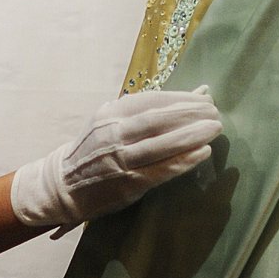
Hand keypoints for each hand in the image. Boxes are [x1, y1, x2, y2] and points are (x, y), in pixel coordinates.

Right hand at [10, 87, 221, 231]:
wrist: (64, 184)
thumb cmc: (96, 148)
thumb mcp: (115, 121)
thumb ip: (152, 109)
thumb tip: (199, 93)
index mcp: (110, 113)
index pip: (151, 101)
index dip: (181, 99)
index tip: (205, 99)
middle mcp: (113, 133)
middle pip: (157, 120)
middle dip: (189, 115)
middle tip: (215, 113)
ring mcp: (119, 159)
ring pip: (159, 144)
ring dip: (191, 136)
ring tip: (214, 129)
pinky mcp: (127, 183)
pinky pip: (159, 170)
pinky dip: (183, 161)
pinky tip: (201, 153)